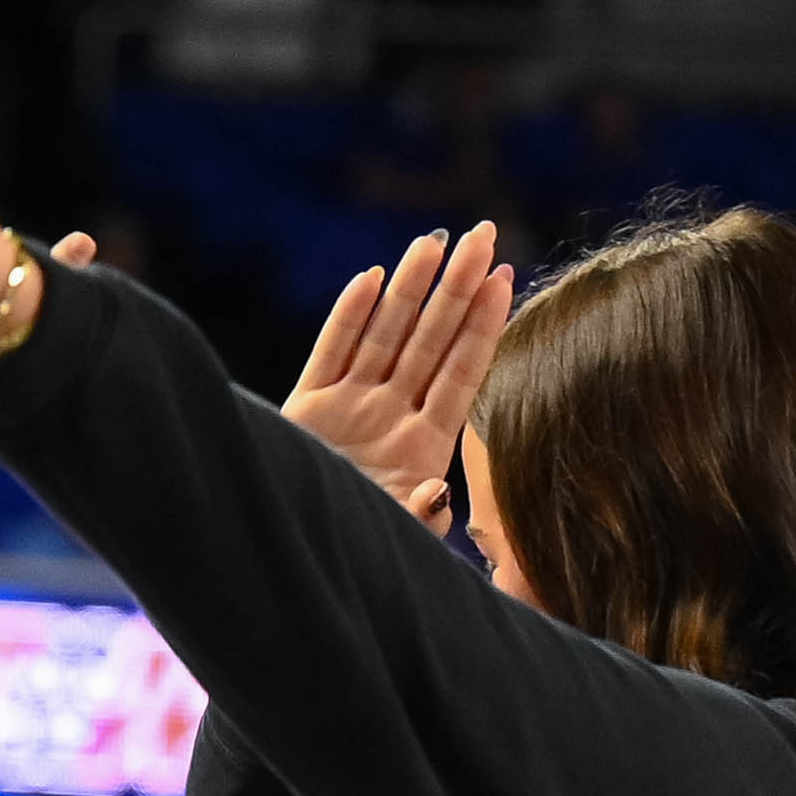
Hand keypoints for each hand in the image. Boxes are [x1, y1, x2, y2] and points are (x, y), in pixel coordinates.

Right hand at [284, 227, 513, 532]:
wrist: (291, 560)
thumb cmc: (354, 562)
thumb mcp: (396, 543)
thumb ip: (418, 517)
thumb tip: (435, 492)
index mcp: (423, 447)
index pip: (462, 374)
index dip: (483, 327)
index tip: (505, 280)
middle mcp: (391, 419)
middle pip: (430, 341)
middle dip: (456, 288)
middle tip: (483, 234)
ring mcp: (350, 410)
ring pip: (385, 336)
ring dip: (409, 289)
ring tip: (433, 241)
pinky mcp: (307, 410)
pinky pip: (331, 352)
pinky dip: (347, 317)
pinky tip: (370, 279)